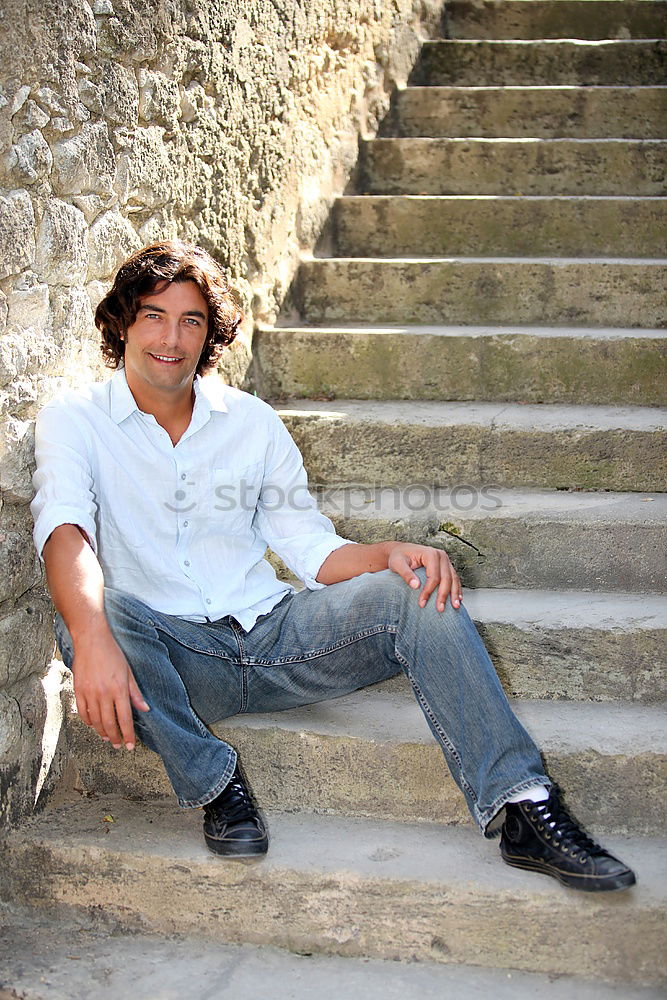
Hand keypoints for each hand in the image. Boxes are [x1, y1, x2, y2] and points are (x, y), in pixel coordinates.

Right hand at [71, 627, 149, 749]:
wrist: (91, 640)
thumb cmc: (113, 653)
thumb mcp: (128, 672)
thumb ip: (135, 693)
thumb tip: (145, 709)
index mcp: (119, 689)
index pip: (125, 718)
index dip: (128, 734)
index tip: (130, 745)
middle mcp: (104, 693)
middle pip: (109, 723)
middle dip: (115, 737)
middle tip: (118, 745)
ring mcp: (89, 693)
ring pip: (95, 721)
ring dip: (102, 732)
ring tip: (108, 738)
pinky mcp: (78, 690)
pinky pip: (82, 712)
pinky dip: (88, 721)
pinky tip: (94, 725)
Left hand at [387, 542, 462, 611]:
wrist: (401, 551)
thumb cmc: (399, 556)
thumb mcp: (397, 564)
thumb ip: (406, 574)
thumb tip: (416, 586)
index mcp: (430, 553)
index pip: (433, 576)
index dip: (429, 591)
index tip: (422, 603)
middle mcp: (441, 556)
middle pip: (446, 578)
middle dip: (443, 595)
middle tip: (440, 609)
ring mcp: (445, 560)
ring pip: (453, 578)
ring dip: (455, 593)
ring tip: (455, 606)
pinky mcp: (446, 566)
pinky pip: (454, 578)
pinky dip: (456, 588)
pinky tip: (458, 598)